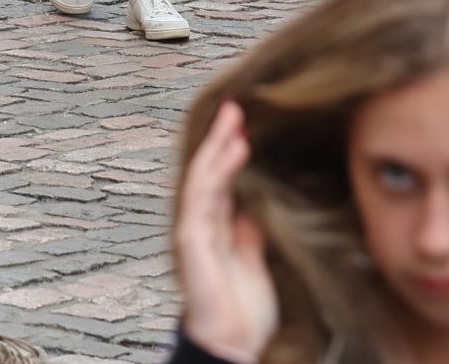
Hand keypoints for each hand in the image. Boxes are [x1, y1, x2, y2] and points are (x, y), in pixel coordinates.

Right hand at [176, 102, 278, 360]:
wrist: (232, 344)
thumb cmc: (243, 312)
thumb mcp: (255, 261)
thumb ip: (251, 233)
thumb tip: (256, 206)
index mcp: (217, 228)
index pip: (222, 180)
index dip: (231, 152)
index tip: (245, 126)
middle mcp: (202, 224)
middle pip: (210, 171)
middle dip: (221, 138)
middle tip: (237, 108)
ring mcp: (194, 229)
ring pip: (204, 177)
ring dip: (218, 146)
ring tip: (235, 120)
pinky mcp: (192, 238)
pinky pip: (204, 196)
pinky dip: (218, 171)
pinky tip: (234, 151)